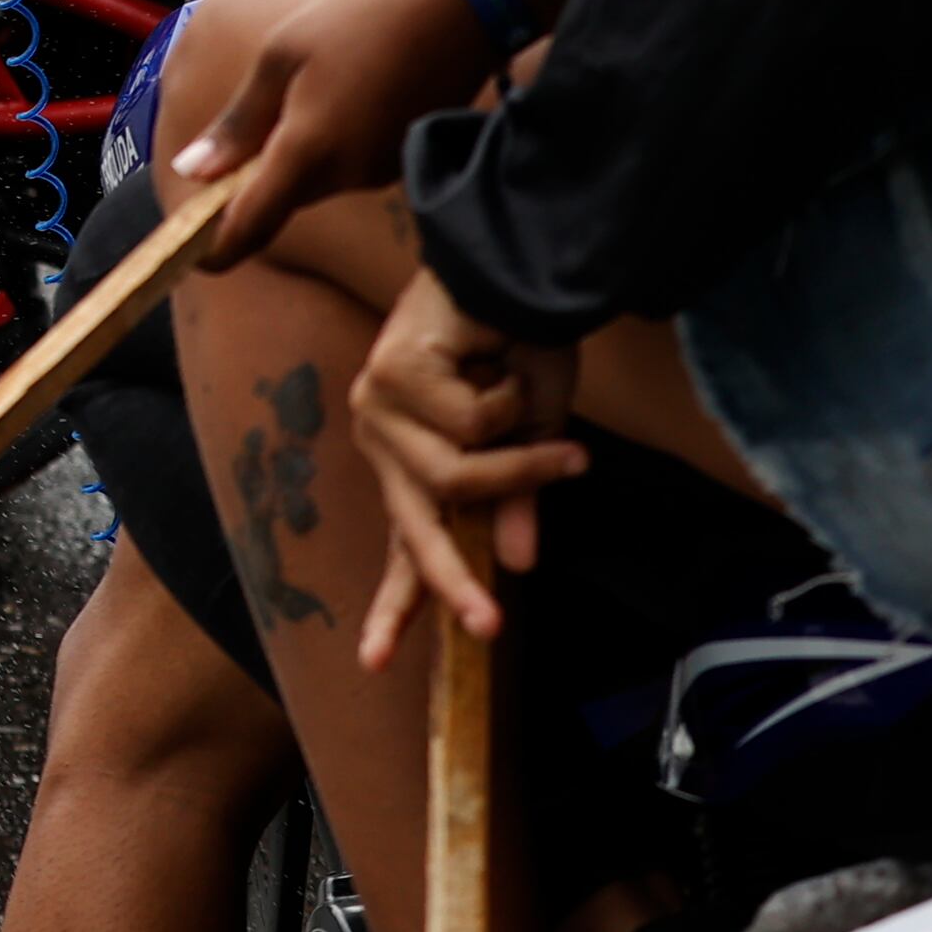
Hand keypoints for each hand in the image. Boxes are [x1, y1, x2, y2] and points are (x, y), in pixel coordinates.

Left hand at [173, 0, 504, 264]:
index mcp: (309, 153)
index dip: (215, 249)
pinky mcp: (402, 161)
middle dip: (254, 182)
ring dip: (296, 155)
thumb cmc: (360, 19)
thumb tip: (191, 170)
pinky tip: (341, 92)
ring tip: (304, 88)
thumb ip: (237, 123)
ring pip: (316, 180)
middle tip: (241, 128)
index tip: (191, 254)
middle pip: (282, 199)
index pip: (251, 228)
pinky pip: (348, 166)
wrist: (459, 6)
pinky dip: (330, 145)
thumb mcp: (280, 58)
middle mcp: (347, 176)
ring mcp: (380, 172)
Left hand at [350, 270, 585, 663]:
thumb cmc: (520, 346)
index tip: (375, 663)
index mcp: (414, 463)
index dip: (397, 604)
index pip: (404, 545)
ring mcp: (378, 406)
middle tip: (490, 625)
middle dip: (454, 578)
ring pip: (458, 474)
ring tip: (557, 434)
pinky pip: (473, 423)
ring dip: (525, 460)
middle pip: (416, 526)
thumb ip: (518, 499)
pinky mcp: (389, 374)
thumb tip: (518, 564)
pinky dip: (513, 402)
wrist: (512, 267)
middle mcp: (384, 439)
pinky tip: (502, 364)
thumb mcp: (536, 436)